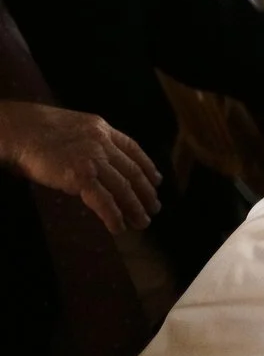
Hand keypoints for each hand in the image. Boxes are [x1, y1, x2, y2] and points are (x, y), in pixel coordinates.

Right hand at [0, 101, 160, 232]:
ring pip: (124, 188)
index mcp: (101, 128)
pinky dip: (114, 216)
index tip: (156, 181)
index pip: (134, 150)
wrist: (15, 129)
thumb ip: (88, 142)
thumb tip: (97, 164)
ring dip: (135, 208)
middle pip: (133, 172)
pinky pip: (105, 201)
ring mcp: (93, 159)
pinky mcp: (81, 176)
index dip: (148, 168)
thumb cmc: (33, 129)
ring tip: (142, 223)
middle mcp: (102, 143)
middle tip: (154, 208)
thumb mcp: (70, 127)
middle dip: (147, 193)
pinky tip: (118, 227)